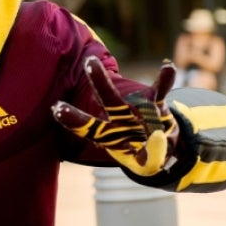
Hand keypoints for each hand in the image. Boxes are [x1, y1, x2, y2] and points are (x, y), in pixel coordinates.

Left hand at [52, 58, 177, 176]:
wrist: (161, 147)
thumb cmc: (144, 156)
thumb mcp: (145, 165)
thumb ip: (150, 157)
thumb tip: (157, 137)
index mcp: (108, 134)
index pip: (87, 127)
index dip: (73, 120)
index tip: (56, 108)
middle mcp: (118, 117)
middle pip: (105, 100)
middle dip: (96, 83)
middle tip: (86, 63)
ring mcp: (136, 109)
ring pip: (122, 94)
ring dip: (106, 79)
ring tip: (94, 60)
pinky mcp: (156, 105)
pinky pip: (160, 92)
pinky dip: (165, 80)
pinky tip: (168, 68)